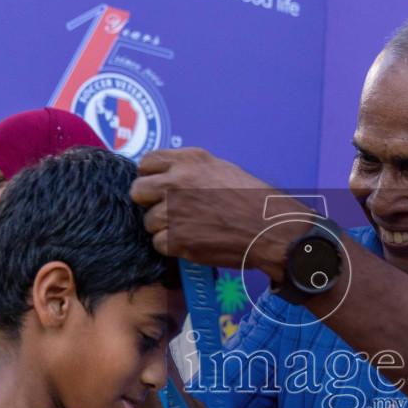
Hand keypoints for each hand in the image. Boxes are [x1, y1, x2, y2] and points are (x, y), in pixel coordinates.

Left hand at [131, 148, 313, 275]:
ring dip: (163, 228)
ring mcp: (174, 211)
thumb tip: (166, 176)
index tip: (158, 187)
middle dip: (149, 203)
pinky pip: (158, 244)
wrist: (269, 228)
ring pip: (148, 222)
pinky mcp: (177, 238)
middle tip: (167, 211)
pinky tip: (192, 242)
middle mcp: (177, 182)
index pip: (146, 162)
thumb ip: (189, 170)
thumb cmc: (251, 199)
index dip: (150, 177)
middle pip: (137, 191)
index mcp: (188, 160)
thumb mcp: (220, 169)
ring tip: (189, 228)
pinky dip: (172, 247)